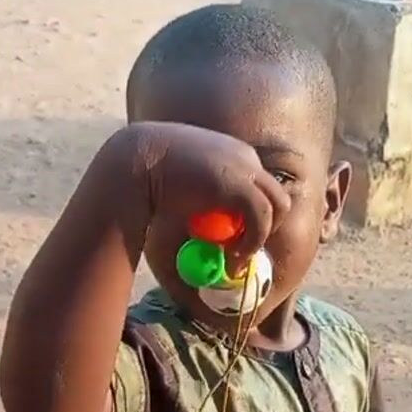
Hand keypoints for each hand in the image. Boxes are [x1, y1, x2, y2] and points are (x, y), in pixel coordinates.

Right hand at [134, 122, 290, 269]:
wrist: (134, 161)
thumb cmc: (147, 176)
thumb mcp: (181, 191)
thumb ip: (199, 209)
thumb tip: (201, 238)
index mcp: (232, 154)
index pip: (261, 187)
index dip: (254, 218)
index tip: (236, 241)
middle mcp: (244, 156)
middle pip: (276, 196)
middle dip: (265, 227)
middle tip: (240, 252)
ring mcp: (245, 167)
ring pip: (278, 207)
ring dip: (261, 236)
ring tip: (237, 258)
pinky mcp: (240, 184)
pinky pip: (262, 217)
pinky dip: (254, 241)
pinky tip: (234, 256)